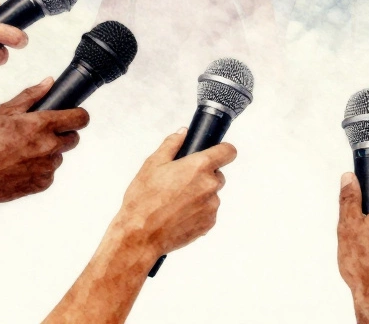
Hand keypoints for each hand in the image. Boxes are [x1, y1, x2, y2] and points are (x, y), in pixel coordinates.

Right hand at [0, 79, 88, 206]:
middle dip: (62, 133)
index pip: (81, 118)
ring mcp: (47, 167)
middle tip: (39, 133)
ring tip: (21, 151)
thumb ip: (30, 96)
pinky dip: (39, 169)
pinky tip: (18, 166)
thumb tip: (49, 82)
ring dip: (48, 152)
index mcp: (42, 125)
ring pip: (59, 155)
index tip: (70, 115)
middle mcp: (49, 147)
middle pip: (73, 138)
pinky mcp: (42, 184)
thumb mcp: (1, 113)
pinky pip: (49, 172)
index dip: (77, 115)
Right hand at [115, 131, 236, 256]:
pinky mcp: (209, 224)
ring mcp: (212, 206)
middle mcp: (210, 185)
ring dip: (200, 195)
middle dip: (204, 175)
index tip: (217, 152)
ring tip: (176, 202)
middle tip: (181, 182)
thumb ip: (171, 145)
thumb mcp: (152, 165)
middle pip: (217, 174)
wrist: (140, 236)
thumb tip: (183, 133)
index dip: (223, 150)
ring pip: (212, 194)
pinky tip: (178, 215)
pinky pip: (208, 212)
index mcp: (199, 167)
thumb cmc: (143, 200)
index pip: (228, 151)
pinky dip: (198, 211)